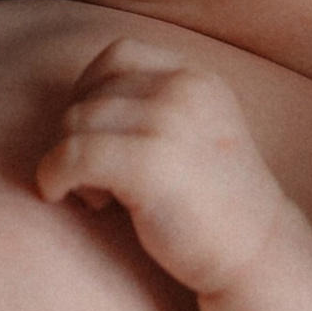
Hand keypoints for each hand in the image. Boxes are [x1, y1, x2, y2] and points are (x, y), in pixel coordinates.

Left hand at [34, 39, 293, 298]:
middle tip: (93, 179)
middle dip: (75, 134)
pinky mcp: (150, 164)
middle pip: (91, 93)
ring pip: (76, 122)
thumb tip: (74, 102)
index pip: (118, 55)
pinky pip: (74, 154)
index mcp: (197, 78)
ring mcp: (169, 123)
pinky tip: (61, 195)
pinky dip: (53, 174)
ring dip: (65, 159)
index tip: (89, 133)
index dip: (87, 91)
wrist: (258, 255)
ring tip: (94, 196)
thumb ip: (154, 105)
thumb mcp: (196, 132)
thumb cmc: (214, 204)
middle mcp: (185, 90)